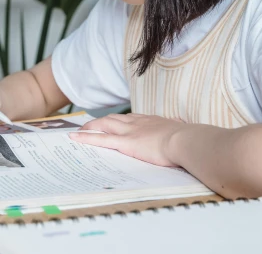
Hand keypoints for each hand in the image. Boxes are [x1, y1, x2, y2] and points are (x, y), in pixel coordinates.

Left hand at [69, 113, 184, 166]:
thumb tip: (183, 127)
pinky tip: (76, 138)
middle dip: (101, 121)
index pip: (131, 118)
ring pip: (104, 125)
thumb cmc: (186, 139)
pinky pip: (101, 139)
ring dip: (91, 127)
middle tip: (90, 125)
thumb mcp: (181, 130)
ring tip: (80, 130)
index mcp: (150, 121)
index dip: (120, 120)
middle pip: (113, 119)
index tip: (114, 122)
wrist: (184, 140)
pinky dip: (87, 138)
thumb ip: (178, 128)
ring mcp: (129, 132)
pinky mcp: (125, 143)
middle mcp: (137, 123)